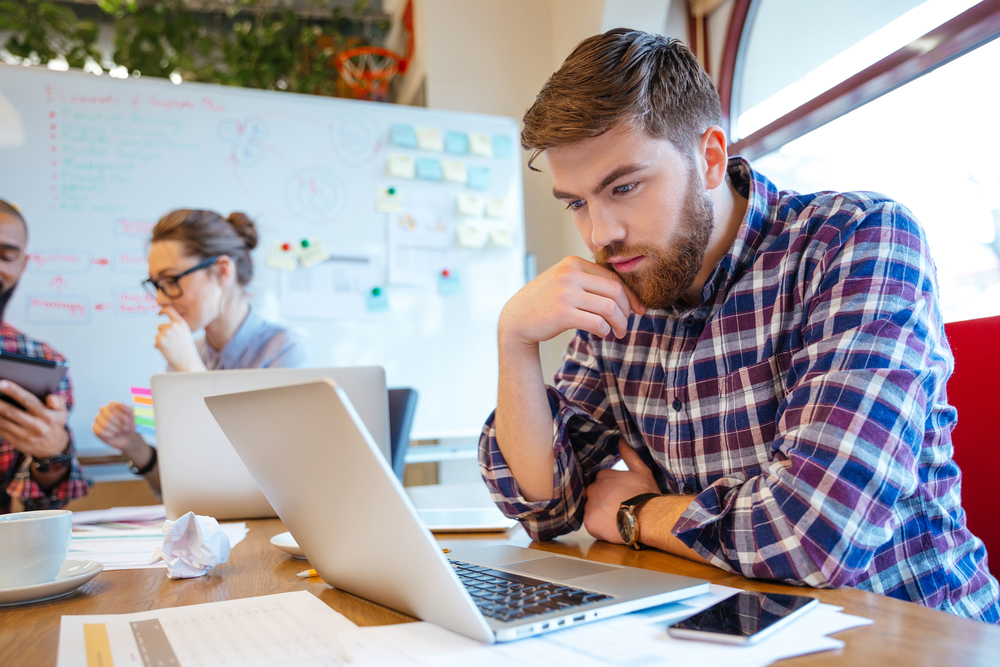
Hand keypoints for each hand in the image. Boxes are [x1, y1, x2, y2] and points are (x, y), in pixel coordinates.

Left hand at [0, 380, 69, 458]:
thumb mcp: (62, 412)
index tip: (2, 383)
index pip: (29, 401)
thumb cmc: (54, 423)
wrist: (53, 446)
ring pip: (4, 422)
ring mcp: (25, 436)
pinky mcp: (17, 442)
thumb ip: (58, 401)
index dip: (14, 391)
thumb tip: (50, 397)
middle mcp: (36, 427)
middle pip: (12, 412)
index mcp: (48, 416)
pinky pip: (1, 431)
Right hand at [92, 401, 135, 450]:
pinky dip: (110, 435)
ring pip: (105, 424)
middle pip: (110, 416)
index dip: (122, 415)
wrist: (129, 438)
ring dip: (116, 430)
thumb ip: (128, 410)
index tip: (129, 421)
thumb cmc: (131, 425)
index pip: (113, 405)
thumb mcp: (134, 416)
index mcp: (113, 404)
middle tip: (127, 428)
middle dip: (120, 424)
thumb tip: (122, 404)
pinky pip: (100, 431)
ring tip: (121, 431)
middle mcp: (104, 410)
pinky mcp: (95, 428)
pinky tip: (114, 435)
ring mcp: (98, 418)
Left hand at [155, 306, 204, 371]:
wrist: (188, 362)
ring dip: (161, 341)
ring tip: (172, 348)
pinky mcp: (159, 341)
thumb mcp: (185, 334)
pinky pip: (155, 343)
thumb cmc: (187, 350)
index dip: (163, 310)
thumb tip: (162, 326)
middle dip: (162, 334)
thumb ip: (176, 327)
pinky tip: (168, 352)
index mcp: (181, 323)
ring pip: (157, 335)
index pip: (169, 310)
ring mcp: (166, 333)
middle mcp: (173, 326)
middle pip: (160, 326)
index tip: (159, 313)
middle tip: (172, 344)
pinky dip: (159, 348)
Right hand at [498, 256, 645, 348]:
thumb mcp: (564, 283)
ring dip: (620, 323)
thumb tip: (626, 295)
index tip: (638, 309)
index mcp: (573, 263)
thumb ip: (588, 282)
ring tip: (619, 333)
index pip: (612, 278)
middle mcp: (569, 274)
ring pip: (609, 307)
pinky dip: (605, 330)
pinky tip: (603, 334)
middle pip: (615, 292)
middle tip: (626, 325)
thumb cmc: (545, 304)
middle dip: (627, 311)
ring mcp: (565, 293)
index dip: (630, 295)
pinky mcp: (563, 313)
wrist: (516, 320)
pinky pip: (597, 322)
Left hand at [584, 443, 659, 542]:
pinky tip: (613, 527)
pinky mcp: (590, 523)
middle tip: (620, 508)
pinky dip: (599, 526)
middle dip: (604, 501)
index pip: (602, 482)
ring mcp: (590, 506)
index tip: (622, 496)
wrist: (649, 518)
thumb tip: (620, 439)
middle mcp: (593, 489)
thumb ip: (629, 454)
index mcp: (603, 476)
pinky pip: (591, 524)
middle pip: (595, 495)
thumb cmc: (647, 494)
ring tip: (617, 519)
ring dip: (601, 513)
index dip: (612, 490)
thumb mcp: (641, 470)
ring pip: (592, 509)